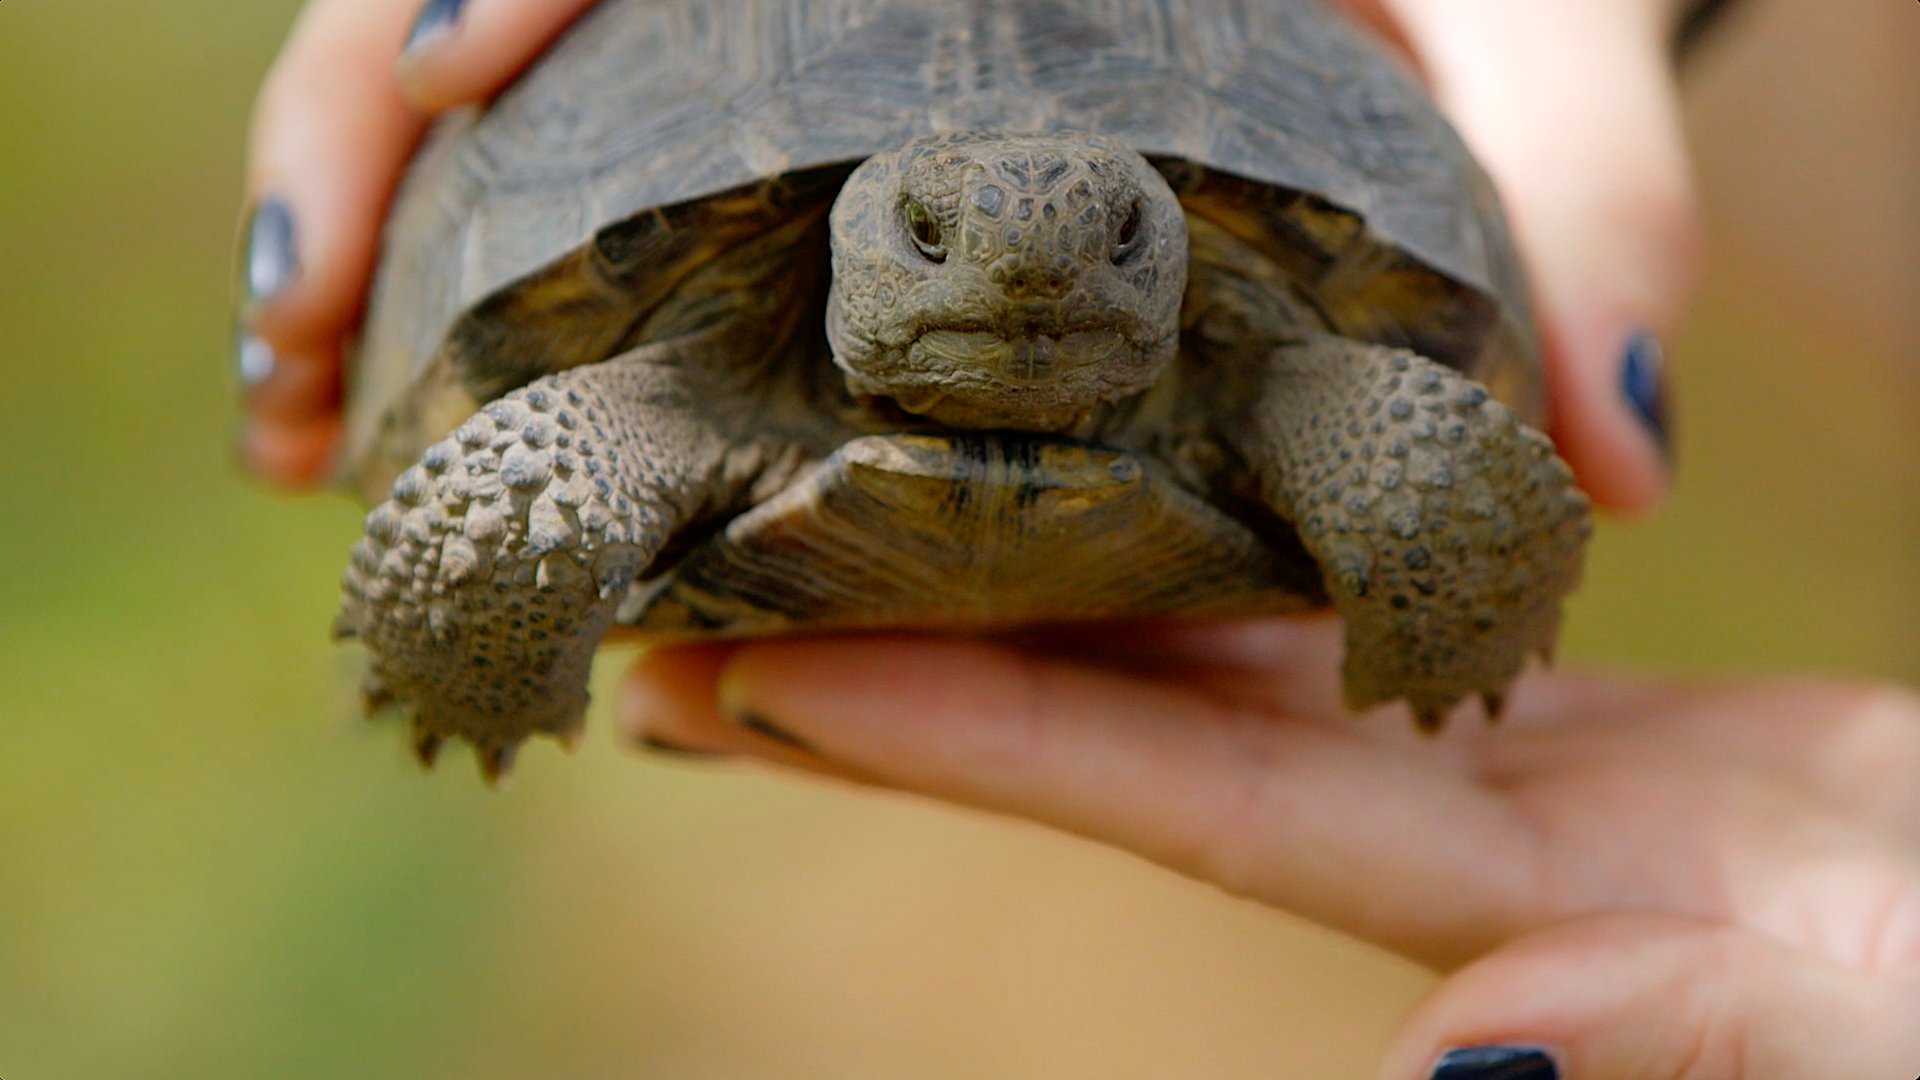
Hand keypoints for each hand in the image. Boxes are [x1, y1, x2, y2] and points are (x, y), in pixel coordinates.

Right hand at [236, 0, 1708, 511]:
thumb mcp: (1515, 24)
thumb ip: (1567, 185)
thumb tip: (1611, 452)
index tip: (465, 61)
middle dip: (369, 117)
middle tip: (295, 339)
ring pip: (468, 26)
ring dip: (355, 214)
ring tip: (294, 413)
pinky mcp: (730, 47)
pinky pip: (536, 112)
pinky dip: (439, 241)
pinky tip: (380, 381)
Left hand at [621, 622, 1919, 1077]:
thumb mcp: (1889, 1035)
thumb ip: (1709, 1049)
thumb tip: (1464, 1066)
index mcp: (1516, 908)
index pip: (1177, 791)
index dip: (962, 730)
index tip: (756, 682)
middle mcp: (1476, 844)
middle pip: (1144, 726)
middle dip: (918, 669)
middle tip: (695, 603)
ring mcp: (1532, 787)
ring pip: (1246, 657)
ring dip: (1057, 595)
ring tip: (861, 517)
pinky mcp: (1629, 743)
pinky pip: (1397, 620)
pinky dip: (1266, 558)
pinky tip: (1153, 500)